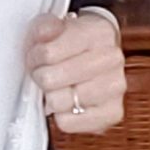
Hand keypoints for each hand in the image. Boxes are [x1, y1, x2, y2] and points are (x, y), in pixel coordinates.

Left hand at [28, 11, 124, 134]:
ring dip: (50, 97)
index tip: (36, 56)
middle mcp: (112, 59)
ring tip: (55, 87)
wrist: (101, 54)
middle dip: (40, 77)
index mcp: (98, 32)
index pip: (47, 53)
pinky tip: (68, 103)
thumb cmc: (75, 42)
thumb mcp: (57, 26)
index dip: (34, 57)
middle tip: (43, 73)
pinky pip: (68, 123)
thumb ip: (45, 27)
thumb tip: (44, 34)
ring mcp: (116, 87)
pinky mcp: (113, 113)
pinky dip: (62, 115)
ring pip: (59, 102)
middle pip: (50, 79)